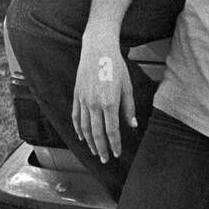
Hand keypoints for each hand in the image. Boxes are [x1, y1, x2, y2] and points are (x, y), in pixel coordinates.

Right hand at [72, 35, 135, 161]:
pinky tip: (81, 137)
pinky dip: (78, 129)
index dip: (114, 144)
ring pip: (85, 128)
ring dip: (90, 142)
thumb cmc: (116, 66)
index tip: (117, 153)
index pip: (111, 131)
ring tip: (95, 152)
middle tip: (106, 160)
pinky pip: (76, 117)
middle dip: (101, 149)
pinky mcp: (77, 95)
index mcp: (109, 103)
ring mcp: (83, 100)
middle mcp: (94, 104)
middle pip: (96, 133)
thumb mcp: (127, 87)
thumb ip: (128, 108)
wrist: (97, 49)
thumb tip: (132, 125)